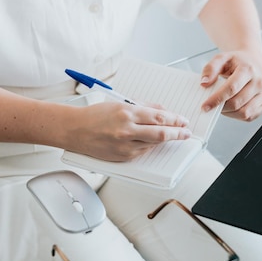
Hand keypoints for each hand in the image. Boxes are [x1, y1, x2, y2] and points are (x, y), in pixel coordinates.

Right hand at [67, 102, 191, 160]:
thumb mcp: (121, 103)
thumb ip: (143, 107)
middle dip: (177, 133)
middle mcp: (127, 131)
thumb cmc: (95, 115)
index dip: (175, 120)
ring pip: (153, 145)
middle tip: (186, 133)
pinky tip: (151, 141)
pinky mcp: (122, 157)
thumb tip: (163, 112)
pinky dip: (149, 146)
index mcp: (127, 113)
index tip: (183, 121)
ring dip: (164, 140)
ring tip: (171, 135)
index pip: (159, 117)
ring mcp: (124, 146)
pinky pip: (142, 152)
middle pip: (161, 134)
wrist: (75, 130)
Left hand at [200, 49, 261, 120]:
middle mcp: (258, 82)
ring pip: (243, 113)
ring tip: (221, 105)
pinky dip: (236, 115)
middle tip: (211, 105)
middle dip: (220, 107)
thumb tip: (204, 83)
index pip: (231, 88)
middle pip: (236, 103)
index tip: (205, 106)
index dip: (216, 99)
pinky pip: (248, 116)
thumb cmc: (236, 62)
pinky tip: (231, 107)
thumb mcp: (221, 58)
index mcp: (248, 70)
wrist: (253, 62)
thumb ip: (210, 68)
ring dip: (228, 112)